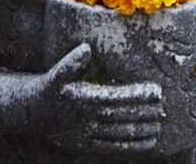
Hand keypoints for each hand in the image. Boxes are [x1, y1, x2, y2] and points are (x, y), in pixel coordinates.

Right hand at [37, 44, 164, 154]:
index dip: (137, 95)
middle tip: (162, 108)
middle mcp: (86, 118)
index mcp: (83, 98)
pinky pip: (114, 148)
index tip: (155, 91)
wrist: (34, 116)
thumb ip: (71, 62)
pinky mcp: (89, 146)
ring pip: (119, 134)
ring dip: (141, 130)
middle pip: (121, 116)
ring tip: (158, 124)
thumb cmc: (51, 90)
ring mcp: (88, 134)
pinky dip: (133, 146)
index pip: (115, 97)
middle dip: (143, 113)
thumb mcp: (56, 74)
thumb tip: (86, 48)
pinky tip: (149, 142)